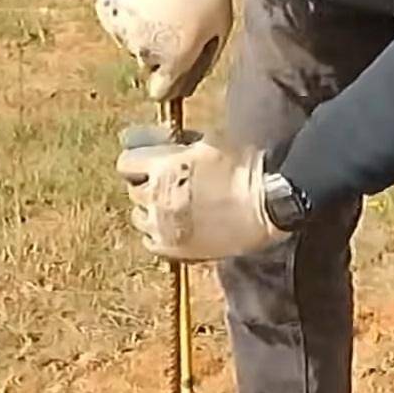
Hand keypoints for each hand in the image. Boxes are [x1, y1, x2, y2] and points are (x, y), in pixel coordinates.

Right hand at [96, 0, 231, 101]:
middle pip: (149, 65)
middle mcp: (142, 52)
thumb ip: (202, 62)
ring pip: (132, 43)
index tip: (177, 66)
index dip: (171, 82)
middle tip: (177, 17)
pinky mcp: (105, 8)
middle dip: (161, 51)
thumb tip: (185, 87)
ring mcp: (120, 30)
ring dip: (144, 30)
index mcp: (173, 60)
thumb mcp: (220, 25)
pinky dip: (129, 12)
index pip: (161, 93)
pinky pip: (118, 22)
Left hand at [116, 127, 285, 261]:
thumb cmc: (244, 170)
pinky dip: (157, 234)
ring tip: (170, 207)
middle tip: (165, 184)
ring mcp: (163, 227)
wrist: (267, 208)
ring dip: (150, 210)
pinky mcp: (174, 250)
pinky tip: (173, 227)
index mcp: (164, 168)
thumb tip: (169, 142)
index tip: (147, 163)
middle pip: (133, 191)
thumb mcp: (211, 142)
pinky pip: (150, 241)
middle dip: (146, 185)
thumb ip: (183, 143)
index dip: (137, 162)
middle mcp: (156, 198)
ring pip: (139, 217)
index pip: (126, 163)